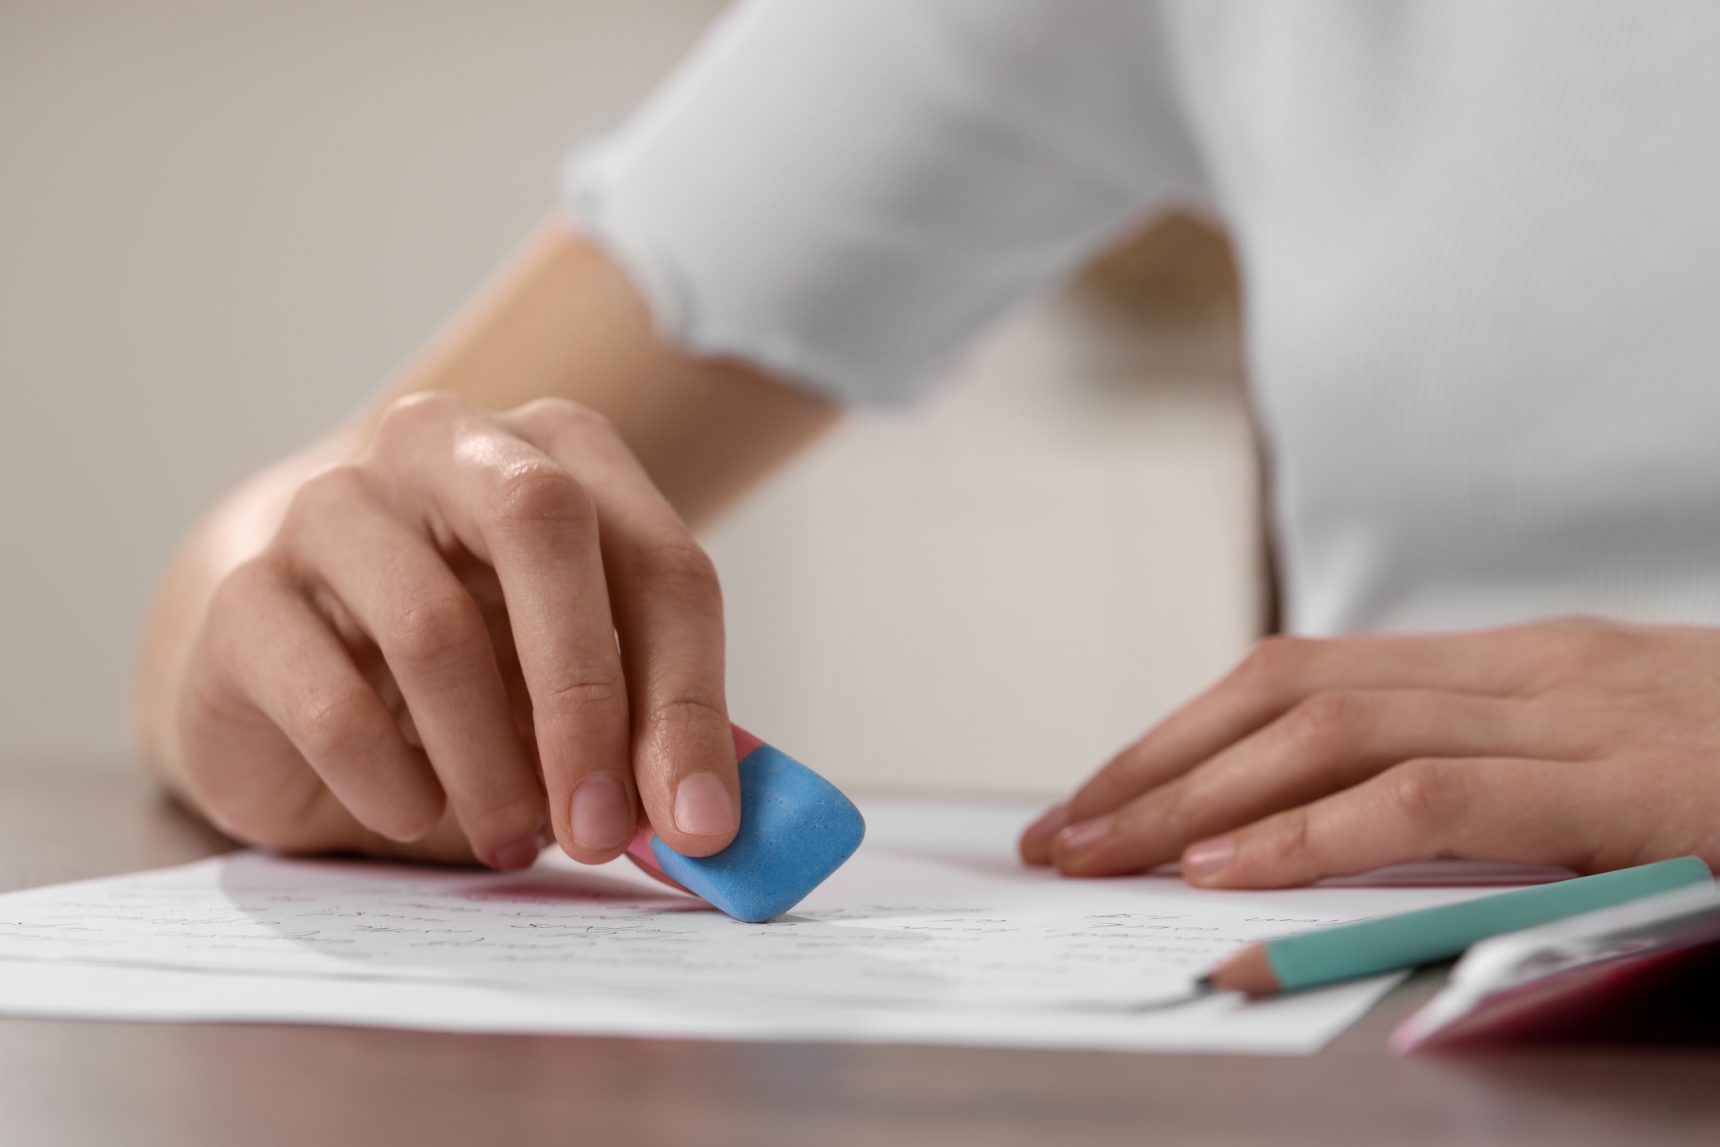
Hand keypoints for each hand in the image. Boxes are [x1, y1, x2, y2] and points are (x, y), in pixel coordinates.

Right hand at [173, 392, 738, 869]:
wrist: (299, 671)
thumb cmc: (478, 672)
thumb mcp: (583, 691)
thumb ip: (654, 735)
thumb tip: (712, 821)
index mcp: (558, 452)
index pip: (660, 561)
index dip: (688, 698)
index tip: (697, 822)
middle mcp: (445, 447)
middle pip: (542, 527)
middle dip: (587, 699)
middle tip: (605, 834)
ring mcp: (333, 507)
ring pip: (434, 627)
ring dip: (491, 764)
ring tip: (515, 838)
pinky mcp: (245, 595)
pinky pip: (331, 700)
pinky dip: (391, 782)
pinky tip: (415, 815)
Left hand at [1019, 619, 1719, 886]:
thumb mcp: (1609, 758)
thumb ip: (1489, 773)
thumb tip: (1343, 825)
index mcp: (1516, 664)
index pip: (1305, 678)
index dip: (1183, 734)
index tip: (1098, 798)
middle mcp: (1530, 670)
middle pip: (1287, 693)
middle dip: (1155, 763)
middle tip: (1056, 833)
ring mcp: (1580, 716)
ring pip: (1333, 730)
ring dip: (1195, 797)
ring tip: (1100, 854)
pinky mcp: (1631, 785)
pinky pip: (1434, 802)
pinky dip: (1315, 834)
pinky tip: (1231, 873)